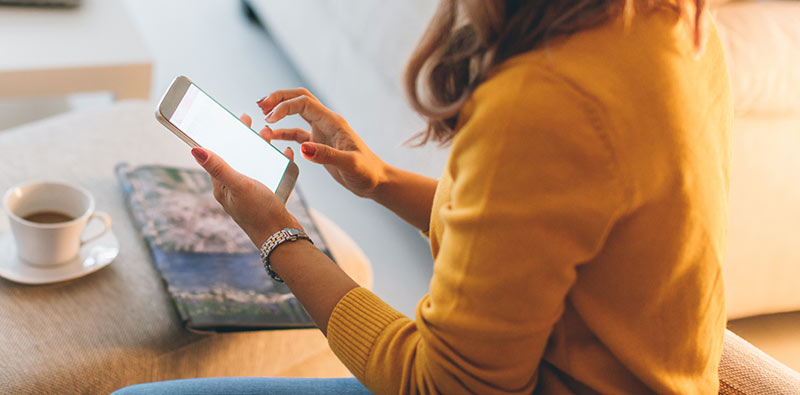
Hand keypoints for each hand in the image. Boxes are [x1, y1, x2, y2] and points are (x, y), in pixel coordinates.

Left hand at [190, 114, 301, 246]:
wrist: (282, 238)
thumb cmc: (259, 213)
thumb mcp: (238, 185)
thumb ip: (219, 168)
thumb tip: (195, 149)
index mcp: (221, 186)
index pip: (216, 155)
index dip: (221, 136)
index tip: (230, 120)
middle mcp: (233, 189)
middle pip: (235, 157)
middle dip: (242, 139)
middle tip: (251, 122)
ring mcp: (249, 194)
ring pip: (252, 163)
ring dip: (259, 148)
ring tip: (268, 136)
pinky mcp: (265, 197)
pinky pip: (269, 173)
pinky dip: (275, 161)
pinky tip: (285, 155)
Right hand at [257, 88, 387, 197]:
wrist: (377, 181)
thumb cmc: (367, 173)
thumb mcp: (350, 165)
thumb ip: (327, 156)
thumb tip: (302, 148)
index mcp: (333, 122)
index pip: (304, 103)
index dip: (284, 107)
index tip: (269, 119)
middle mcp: (327, 123)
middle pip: (299, 98)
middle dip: (279, 98)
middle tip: (260, 105)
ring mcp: (322, 132)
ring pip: (297, 112)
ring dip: (279, 112)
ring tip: (261, 118)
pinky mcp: (319, 144)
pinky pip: (297, 132)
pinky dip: (283, 132)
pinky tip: (271, 137)